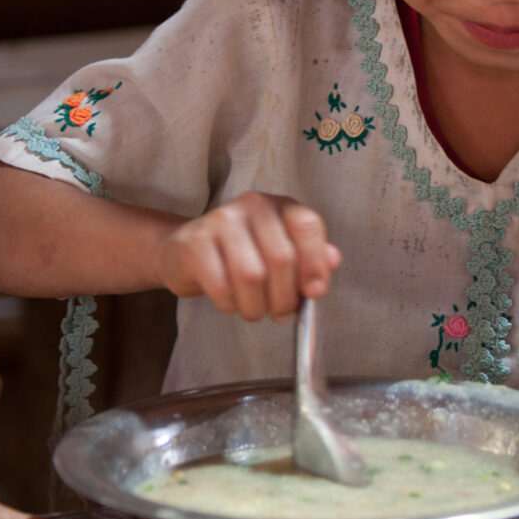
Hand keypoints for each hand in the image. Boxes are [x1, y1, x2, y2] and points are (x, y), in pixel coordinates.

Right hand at [155, 192, 341, 321]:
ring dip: (257, 306)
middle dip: (285, 297)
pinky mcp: (194, 244)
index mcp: (280, 206)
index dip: (315, 263)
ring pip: (251, 276)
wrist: (186, 252)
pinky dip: (231, 305)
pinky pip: (221, 287)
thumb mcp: (281, 252)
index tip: (314, 292)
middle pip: (281, 258)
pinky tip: (231, 302)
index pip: (307, 225)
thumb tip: (332, 261)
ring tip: (255, 310)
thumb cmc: (242, 255)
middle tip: (281, 312)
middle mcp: (252, 206)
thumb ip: (311, 257)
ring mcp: (220, 221)